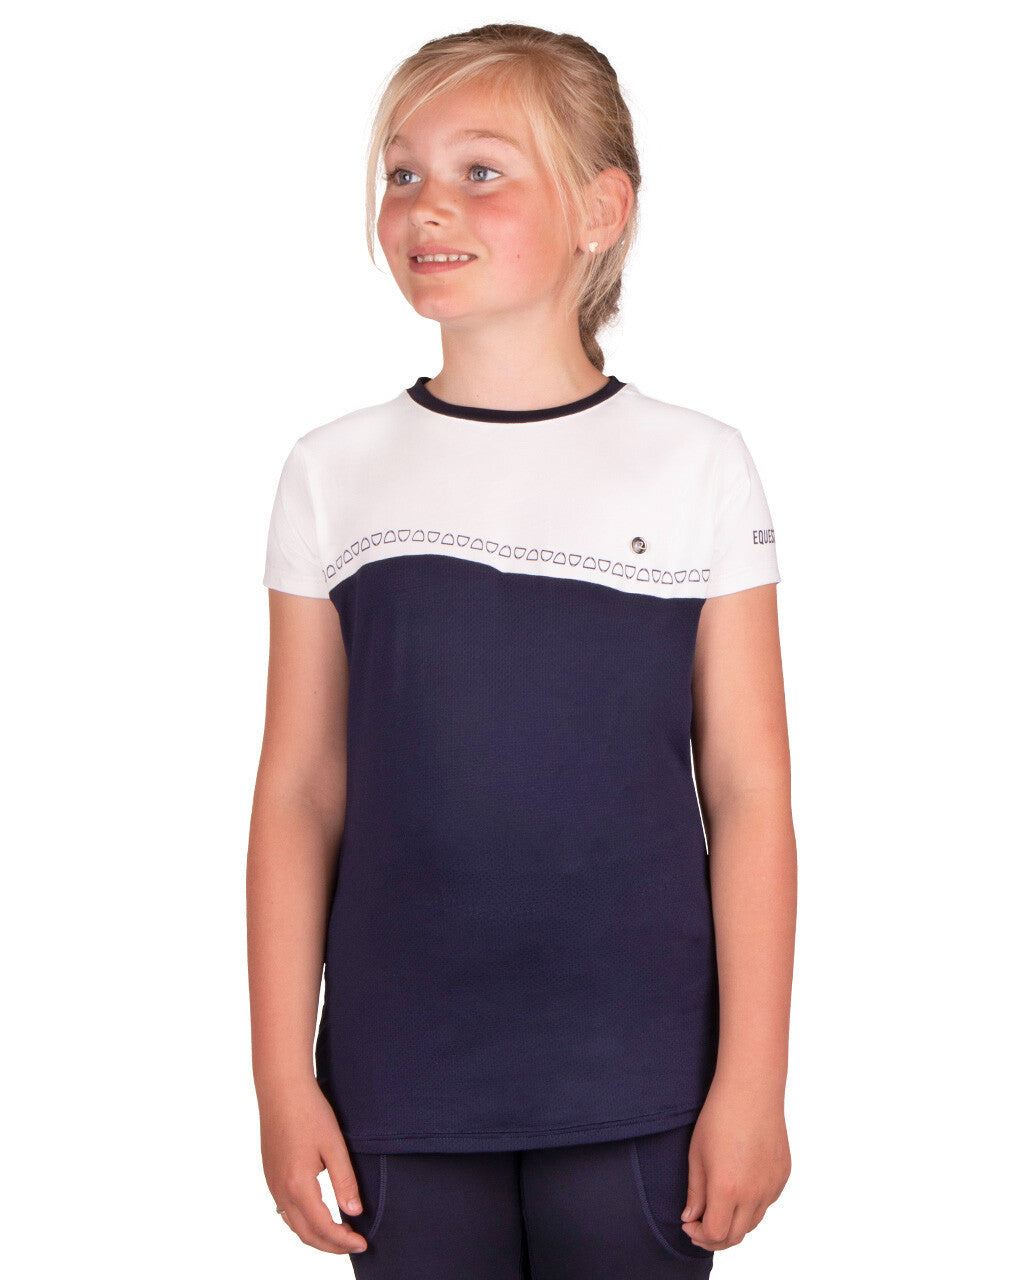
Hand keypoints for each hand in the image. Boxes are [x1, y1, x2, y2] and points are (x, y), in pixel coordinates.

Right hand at [258, 1075, 367, 1254]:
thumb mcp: (334, 1145)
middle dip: (331, 1245)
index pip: (323, 1228)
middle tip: (354, 1244)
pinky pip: (285, 1211)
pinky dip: (302, 1223)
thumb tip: (354, 1213)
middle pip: (306, 1234)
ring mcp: (272, 1184)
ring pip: (293, 1225)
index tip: (363, 1243)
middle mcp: (281, 1190)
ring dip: (316, 1236)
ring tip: (339, 1234)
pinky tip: (317, 1215)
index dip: (343, 1241)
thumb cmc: (310, 1111)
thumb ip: (345, 1181)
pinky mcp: (270, 1175)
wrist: (281, 1088)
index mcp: (298, 1185)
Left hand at [679, 1081, 790, 1251]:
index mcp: (727, 1189)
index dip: (699, 1236)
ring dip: (734, 1222)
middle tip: (699, 1225)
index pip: (716, 1234)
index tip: (689, 1224)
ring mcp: (772, 1187)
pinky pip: (766, 1202)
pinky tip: (738, 1187)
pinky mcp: (783, 1177)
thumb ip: (695, 1192)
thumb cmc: (718, 1118)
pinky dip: (750, 1205)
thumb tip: (691, 1218)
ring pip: (752, 1222)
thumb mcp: (697, 1155)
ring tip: (717, 1207)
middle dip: (715, 1237)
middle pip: (736, 1236)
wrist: (751, 1091)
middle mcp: (754, 1194)